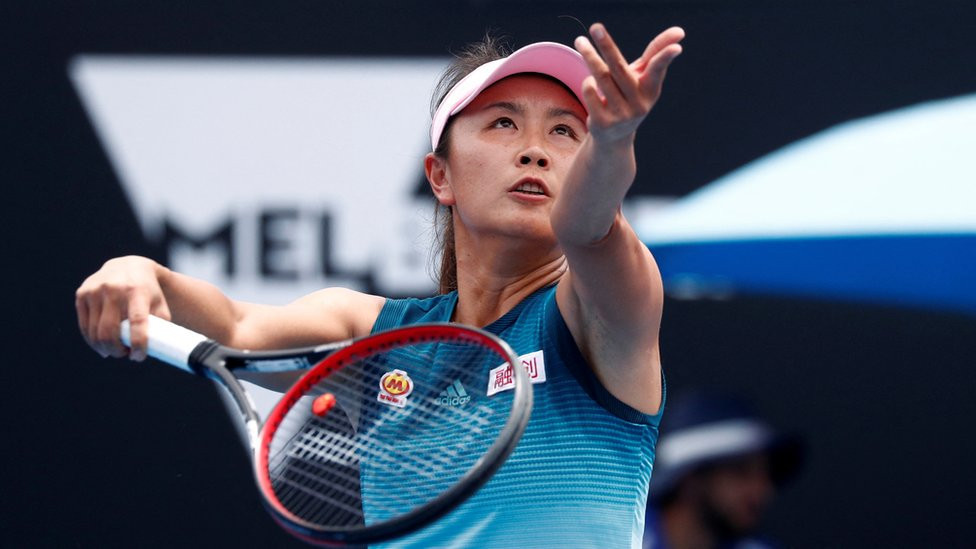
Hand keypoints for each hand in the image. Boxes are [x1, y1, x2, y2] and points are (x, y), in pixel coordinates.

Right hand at [75, 256, 171, 360]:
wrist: (129, 266)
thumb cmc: (148, 291)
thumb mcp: (160, 304)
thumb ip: (161, 325)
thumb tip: (158, 350)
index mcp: (137, 290)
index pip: (137, 321)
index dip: (138, 343)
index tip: (138, 357)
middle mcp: (113, 288)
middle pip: (110, 331)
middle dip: (117, 350)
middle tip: (125, 355)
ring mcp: (95, 290)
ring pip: (95, 332)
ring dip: (105, 348)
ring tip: (116, 351)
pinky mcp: (82, 294)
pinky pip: (84, 326)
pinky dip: (92, 341)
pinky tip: (101, 346)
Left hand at [574, 23, 683, 144]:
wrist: (614, 136)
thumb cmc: (631, 96)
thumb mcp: (644, 77)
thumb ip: (656, 53)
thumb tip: (679, 31)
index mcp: (651, 90)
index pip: (657, 70)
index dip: (665, 58)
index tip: (677, 47)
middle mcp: (639, 104)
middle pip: (619, 68)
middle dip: (606, 46)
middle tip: (595, 27)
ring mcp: (621, 115)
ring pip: (601, 78)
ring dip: (589, 57)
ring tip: (581, 42)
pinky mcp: (603, 122)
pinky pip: (590, 92)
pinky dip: (587, 83)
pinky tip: (589, 82)